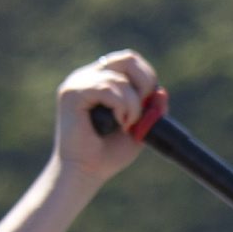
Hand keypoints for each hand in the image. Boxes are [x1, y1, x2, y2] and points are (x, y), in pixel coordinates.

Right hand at [56, 49, 160, 183]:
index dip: (146, 77)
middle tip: (143, 109)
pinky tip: (118, 123)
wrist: (86, 172)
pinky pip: (106, 88)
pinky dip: (120, 106)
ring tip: (126, 125)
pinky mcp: (71, 93)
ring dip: (132, 105)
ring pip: (119, 78)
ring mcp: (77, 82)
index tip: (149, 103)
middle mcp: (88, 76)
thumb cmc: (108, 154)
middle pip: (127, 58)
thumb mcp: (139, 129)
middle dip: (145, 83)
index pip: (130, 61)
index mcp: (101, 80)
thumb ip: (151, 110)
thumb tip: (161, 91)